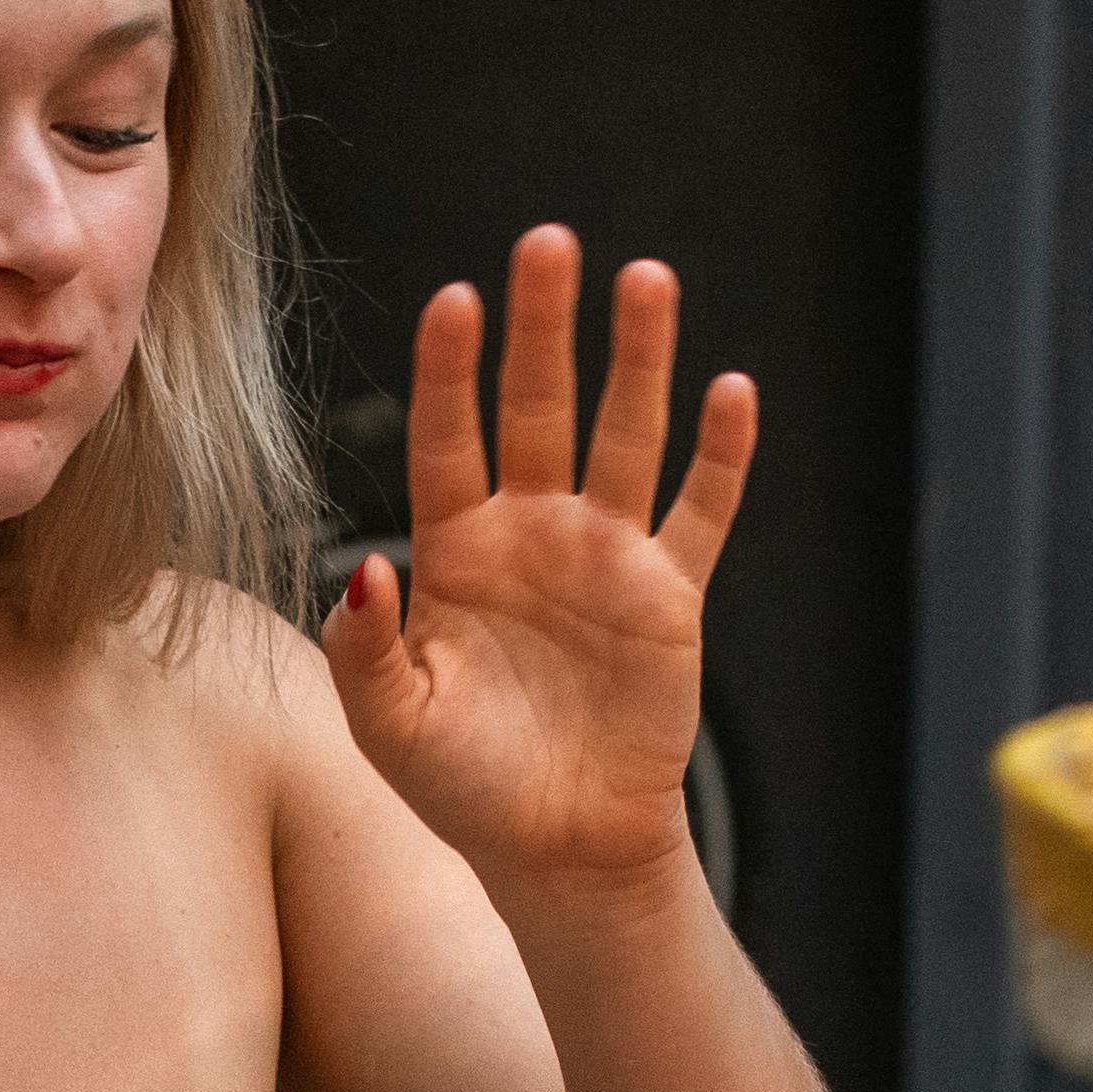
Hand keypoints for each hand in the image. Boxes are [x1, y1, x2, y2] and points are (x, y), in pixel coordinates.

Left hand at [325, 227, 752, 895]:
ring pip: (625, 435)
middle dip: (544, 327)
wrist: (559, 849)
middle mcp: (532, 531)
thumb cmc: (464, 785)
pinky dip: (720, 458)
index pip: (447, 440)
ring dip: (638, 359)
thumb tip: (361, 565)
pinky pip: (701, 511)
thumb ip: (361, 647)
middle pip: (538, 408)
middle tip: (551, 241)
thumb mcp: (389, 724)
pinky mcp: (670, 593)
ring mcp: (606, 555)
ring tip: (646, 279)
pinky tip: (732, 394)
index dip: (450, 371)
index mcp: (454, 550)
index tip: (455, 299)